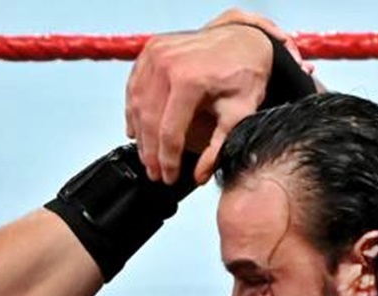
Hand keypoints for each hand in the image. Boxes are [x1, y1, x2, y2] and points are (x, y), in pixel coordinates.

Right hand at [126, 10, 314, 184]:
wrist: (244, 38)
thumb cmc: (245, 70)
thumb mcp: (240, 111)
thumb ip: (219, 146)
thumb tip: (200, 175)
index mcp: (189, 79)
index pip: (169, 131)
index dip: (167, 159)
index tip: (169, 176)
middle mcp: (167, 64)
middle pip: (148, 120)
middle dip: (150, 153)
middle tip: (155, 172)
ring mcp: (155, 54)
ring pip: (136, 105)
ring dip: (139, 135)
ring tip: (147, 156)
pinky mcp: (150, 50)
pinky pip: (133, 87)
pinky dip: (133, 110)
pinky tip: (138, 129)